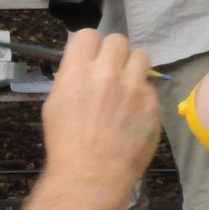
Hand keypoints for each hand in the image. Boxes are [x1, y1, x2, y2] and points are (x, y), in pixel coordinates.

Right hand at [41, 31, 159, 205]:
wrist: (92, 174)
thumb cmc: (66, 143)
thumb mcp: (55, 104)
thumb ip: (72, 79)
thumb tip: (84, 67)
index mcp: (77, 72)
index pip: (88, 35)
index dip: (90, 46)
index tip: (91, 57)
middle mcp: (107, 73)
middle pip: (118, 40)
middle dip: (113, 53)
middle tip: (111, 71)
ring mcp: (133, 88)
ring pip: (141, 56)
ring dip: (133, 66)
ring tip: (127, 85)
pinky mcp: (152, 103)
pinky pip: (150, 87)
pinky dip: (142, 95)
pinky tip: (134, 112)